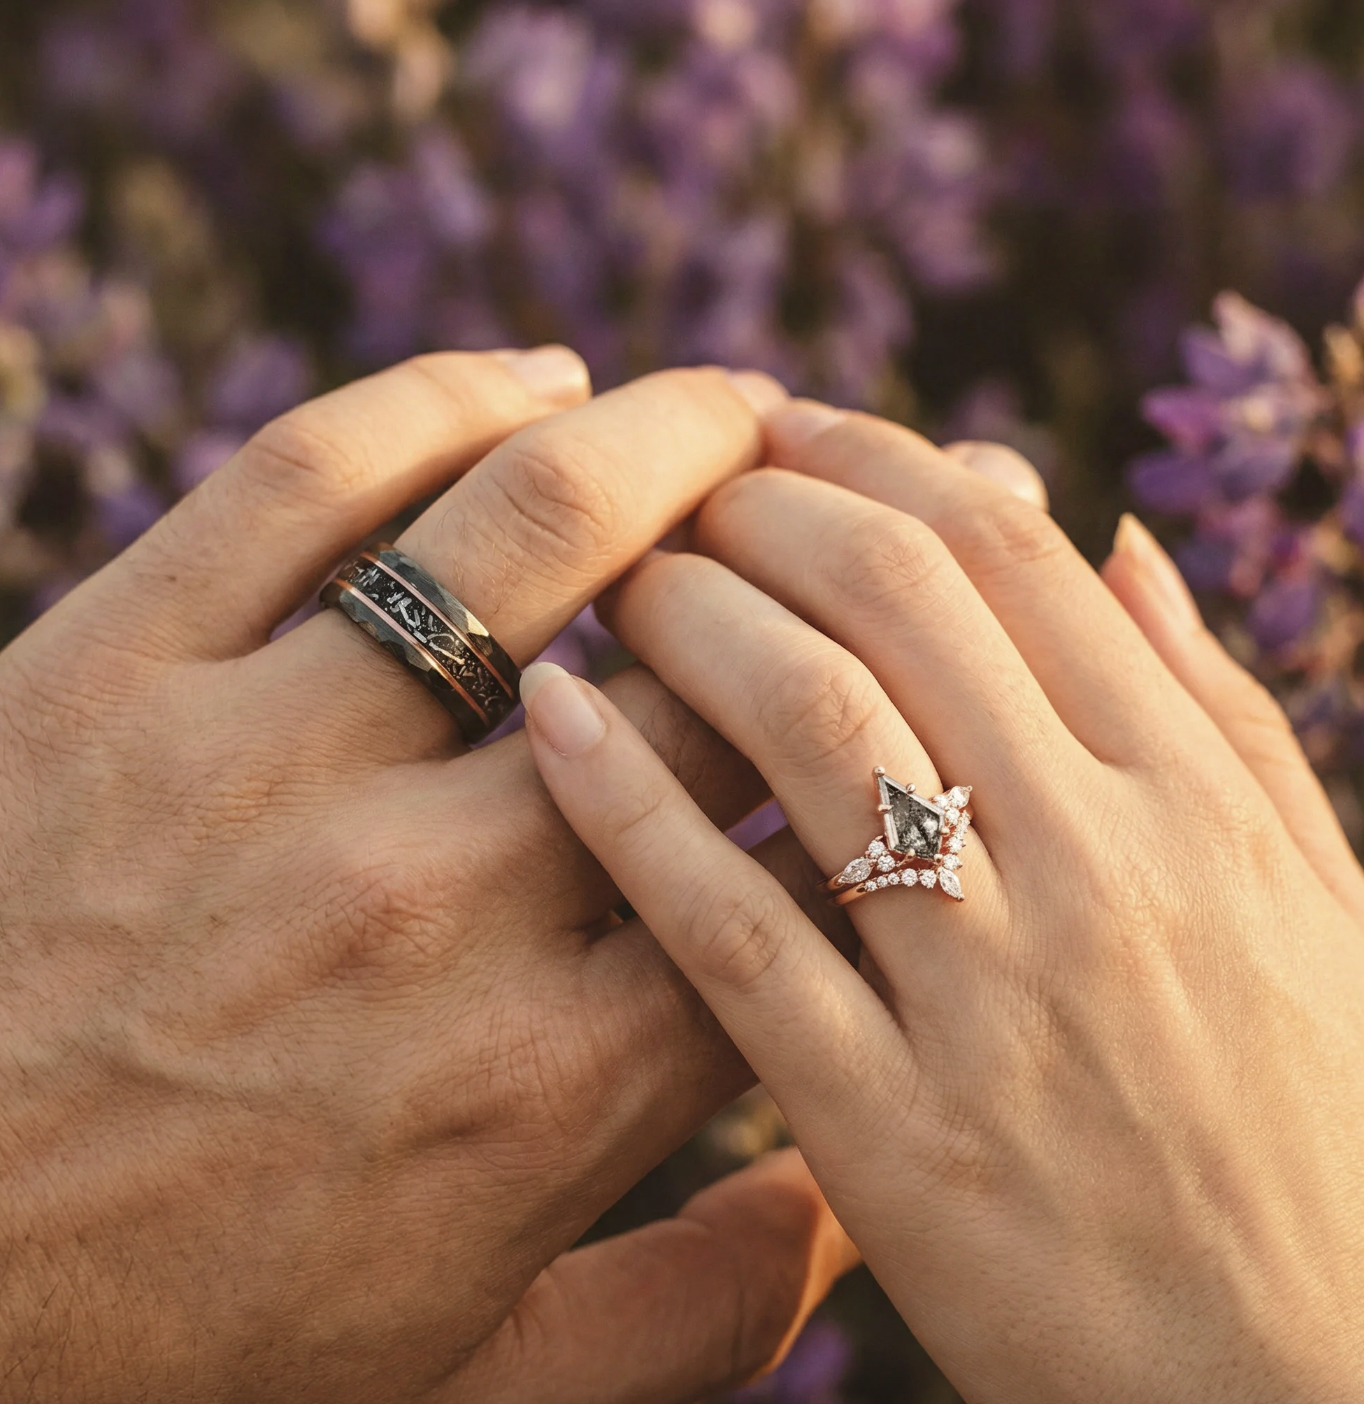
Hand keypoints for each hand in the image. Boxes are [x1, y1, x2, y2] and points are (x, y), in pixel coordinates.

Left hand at [0, 352, 855, 1403]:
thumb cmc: (180, 1356)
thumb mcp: (468, 1389)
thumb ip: (686, 1317)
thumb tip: (849, 1213)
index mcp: (551, 1081)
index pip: (795, 861)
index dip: (886, 753)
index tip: (919, 695)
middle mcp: (435, 902)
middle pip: (699, 676)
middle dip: (819, 580)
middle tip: (866, 522)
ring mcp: (267, 770)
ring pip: (528, 530)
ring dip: (669, 441)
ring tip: (743, 404)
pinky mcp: (111, 674)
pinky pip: (306, 480)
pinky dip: (438, 400)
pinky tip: (530, 383)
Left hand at [523, 403, 1363, 1401]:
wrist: (1317, 1391)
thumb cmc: (1315, 1126)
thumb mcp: (1309, 895)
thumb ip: (1216, 709)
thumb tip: (1114, 545)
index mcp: (1193, 794)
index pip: (1003, 551)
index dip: (867, 460)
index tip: (776, 429)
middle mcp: (1100, 863)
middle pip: (890, 599)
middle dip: (757, 508)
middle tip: (671, 490)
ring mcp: (994, 996)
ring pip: (809, 728)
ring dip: (688, 620)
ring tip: (614, 585)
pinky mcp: (892, 1133)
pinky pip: (731, 934)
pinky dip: (631, 806)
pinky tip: (551, 722)